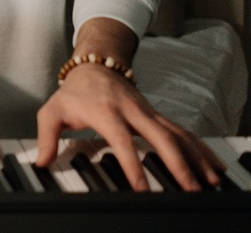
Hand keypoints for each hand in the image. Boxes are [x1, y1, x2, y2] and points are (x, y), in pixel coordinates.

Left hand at [35, 63, 224, 190]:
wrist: (95, 65)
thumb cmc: (74, 92)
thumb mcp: (52, 111)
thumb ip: (47, 137)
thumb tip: (42, 162)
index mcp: (105, 111)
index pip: (121, 140)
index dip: (132, 164)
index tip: (142, 188)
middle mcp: (131, 110)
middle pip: (159, 135)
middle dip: (176, 163)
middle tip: (188, 188)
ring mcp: (146, 112)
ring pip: (176, 133)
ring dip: (194, 156)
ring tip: (210, 181)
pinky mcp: (155, 114)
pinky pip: (181, 131)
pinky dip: (198, 148)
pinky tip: (211, 164)